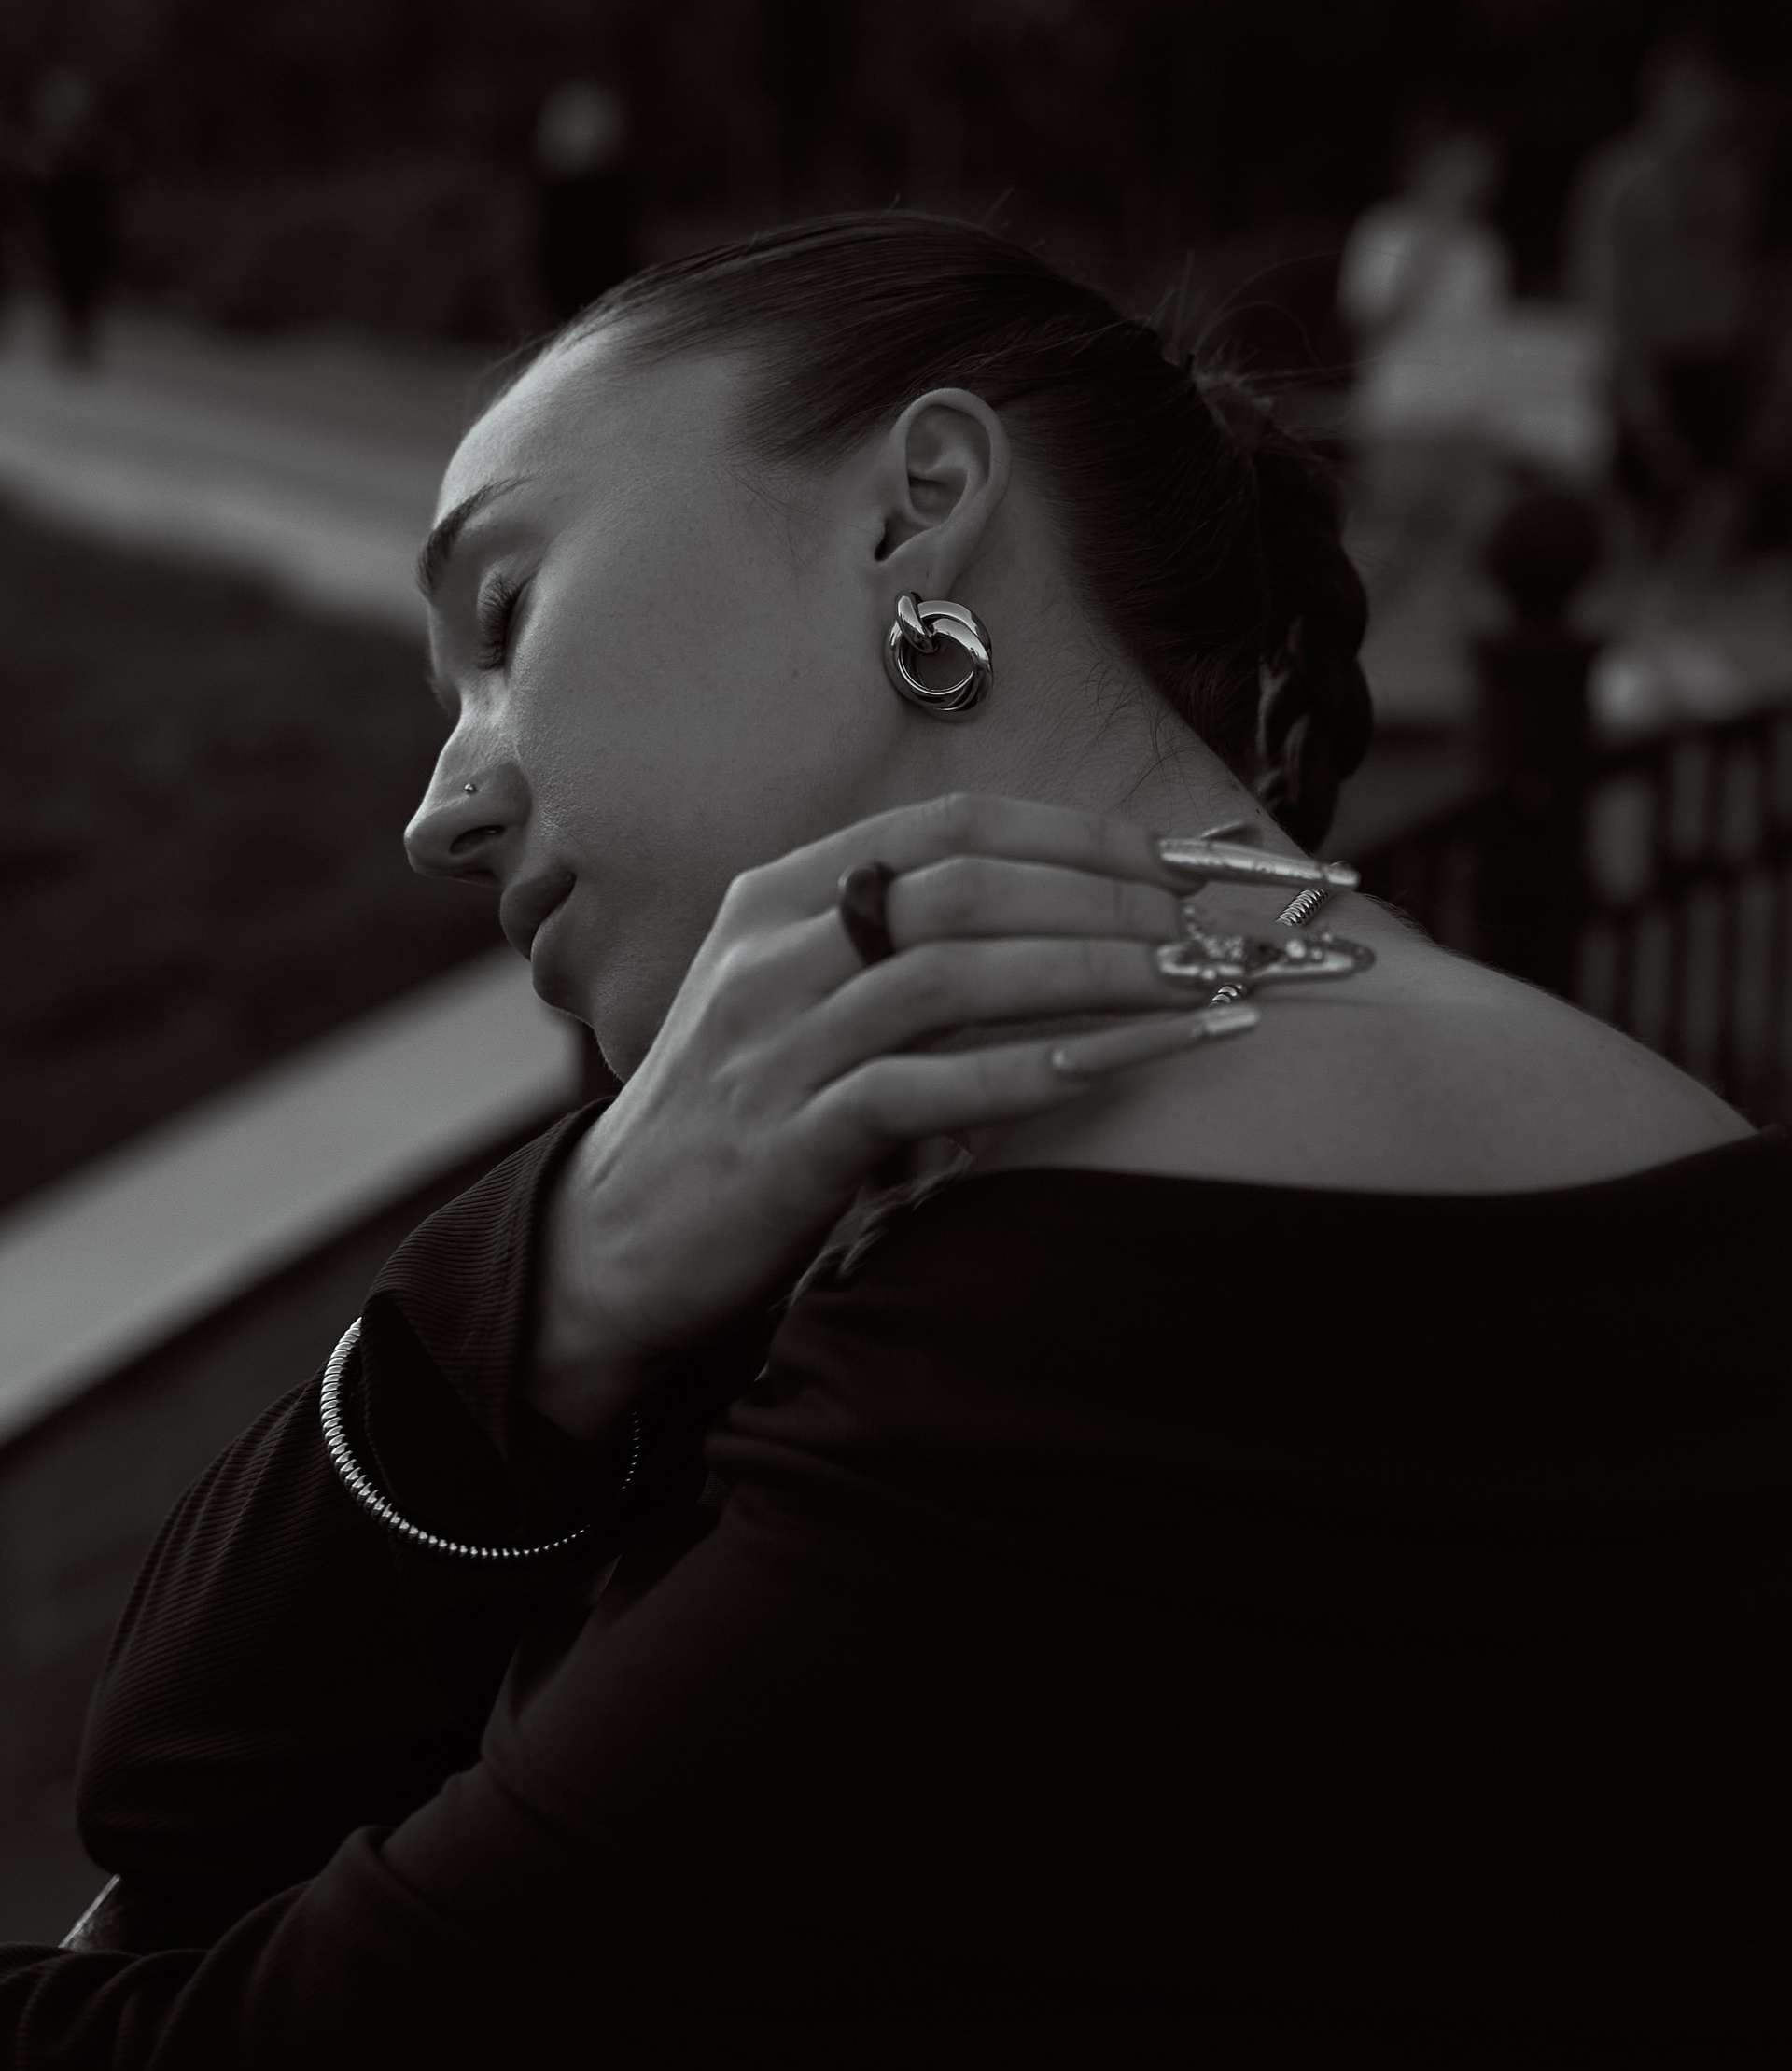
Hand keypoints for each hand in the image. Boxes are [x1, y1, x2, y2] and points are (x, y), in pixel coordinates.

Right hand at [528, 794, 1311, 1435]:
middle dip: (1107, 896)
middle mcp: (772, 952)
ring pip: (956, 972)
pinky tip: (1118, 1065)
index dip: (1078, 833)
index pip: (950, 826)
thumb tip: (1062, 920)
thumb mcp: (799, 1002)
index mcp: (778, 896)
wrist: (616, 1244)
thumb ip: (898, 953)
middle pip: (967, 886)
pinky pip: (930, 1086)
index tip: (1179, 860)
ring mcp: (774, 1042)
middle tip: (1211, 926)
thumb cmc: (740, 1117)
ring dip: (1095, 971)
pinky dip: (1035, 1071)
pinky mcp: (788, 1139)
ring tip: (1198, 986)